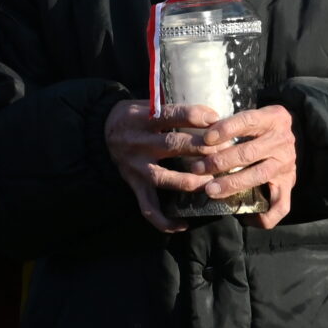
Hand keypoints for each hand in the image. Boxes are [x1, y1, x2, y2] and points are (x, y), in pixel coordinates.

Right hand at [105, 99, 222, 232]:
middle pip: (174, 145)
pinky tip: (183, 224)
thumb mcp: (147, 103)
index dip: (193, 116)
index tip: (215, 118)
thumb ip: (173, 108)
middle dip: (203, 148)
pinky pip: (148, 207)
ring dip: (191, 182)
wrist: (101, 132)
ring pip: (165, 178)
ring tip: (212, 182)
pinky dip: (164, 220)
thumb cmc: (134, 116)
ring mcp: (137, 166)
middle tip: (226, 150)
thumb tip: (210, 112)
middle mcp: (139, 142)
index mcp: (143, 117)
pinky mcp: (134, 185)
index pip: (170, 114)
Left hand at [191, 104, 296, 229]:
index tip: (206, 138)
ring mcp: (287, 165)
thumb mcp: (253, 116)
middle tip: (198, 168)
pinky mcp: (289, 185)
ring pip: (258, 176)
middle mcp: (283, 141)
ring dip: (232, 184)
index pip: (249, 120)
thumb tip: (201, 136)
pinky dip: (263, 216)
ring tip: (210, 189)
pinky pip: (280, 206)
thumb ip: (232, 123)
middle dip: (220, 161)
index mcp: (274, 118)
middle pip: (249, 152)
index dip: (227, 129)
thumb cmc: (261, 126)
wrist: (292, 134)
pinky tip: (243, 217)